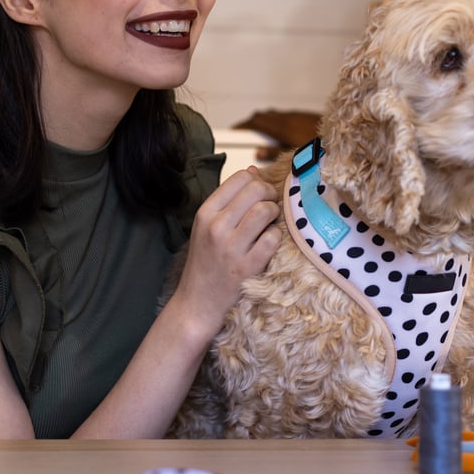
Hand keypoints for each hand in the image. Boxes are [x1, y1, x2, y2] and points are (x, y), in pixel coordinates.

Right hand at [172, 166, 280, 331]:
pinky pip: (272, 239)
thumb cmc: (206, 261)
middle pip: (256, 191)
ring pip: (265, 211)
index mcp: (205, 213)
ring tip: (270, 223)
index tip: (259, 193)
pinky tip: (269, 242)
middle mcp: (216, 227)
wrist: (198, 303)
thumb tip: (254, 170)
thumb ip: (229, 198)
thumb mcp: (207, 226)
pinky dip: (275, 237)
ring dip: (274, 214)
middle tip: (271, 206)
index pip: (240, 178)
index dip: (257, 181)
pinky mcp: (247, 267)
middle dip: (269, 194)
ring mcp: (231, 248)